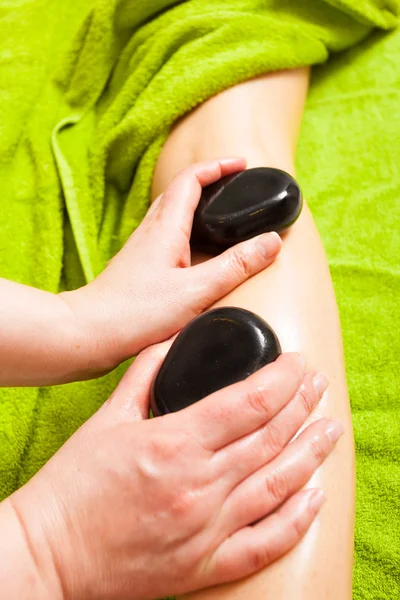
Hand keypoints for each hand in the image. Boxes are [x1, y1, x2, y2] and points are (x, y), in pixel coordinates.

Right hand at [10, 347, 341, 599]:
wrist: (49, 552)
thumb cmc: (72, 486)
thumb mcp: (106, 419)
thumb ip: (144, 376)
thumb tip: (169, 344)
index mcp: (175, 443)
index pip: (250, 402)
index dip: (283, 378)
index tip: (297, 362)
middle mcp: (199, 484)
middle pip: (271, 437)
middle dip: (302, 404)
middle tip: (319, 383)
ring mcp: (207, 527)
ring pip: (278, 483)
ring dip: (310, 452)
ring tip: (331, 429)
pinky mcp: (205, 564)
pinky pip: (264, 542)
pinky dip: (296, 519)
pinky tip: (314, 496)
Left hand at [63, 158, 281, 369]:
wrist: (89, 333)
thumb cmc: (136, 313)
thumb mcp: (196, 291)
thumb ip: (235, 266)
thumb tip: (271, 241)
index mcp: (166, 227)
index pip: (192, 179)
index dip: (218, 166)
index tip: (241, 164)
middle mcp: (151, 230)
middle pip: (180, 191)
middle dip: (210, 180)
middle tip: (236, 185)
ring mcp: (142, 248)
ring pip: (172, 212)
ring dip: (197, 203)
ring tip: (222, 214)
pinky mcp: (139, 266)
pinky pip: (166, 235)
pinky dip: (187, 229)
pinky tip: (196, 251)